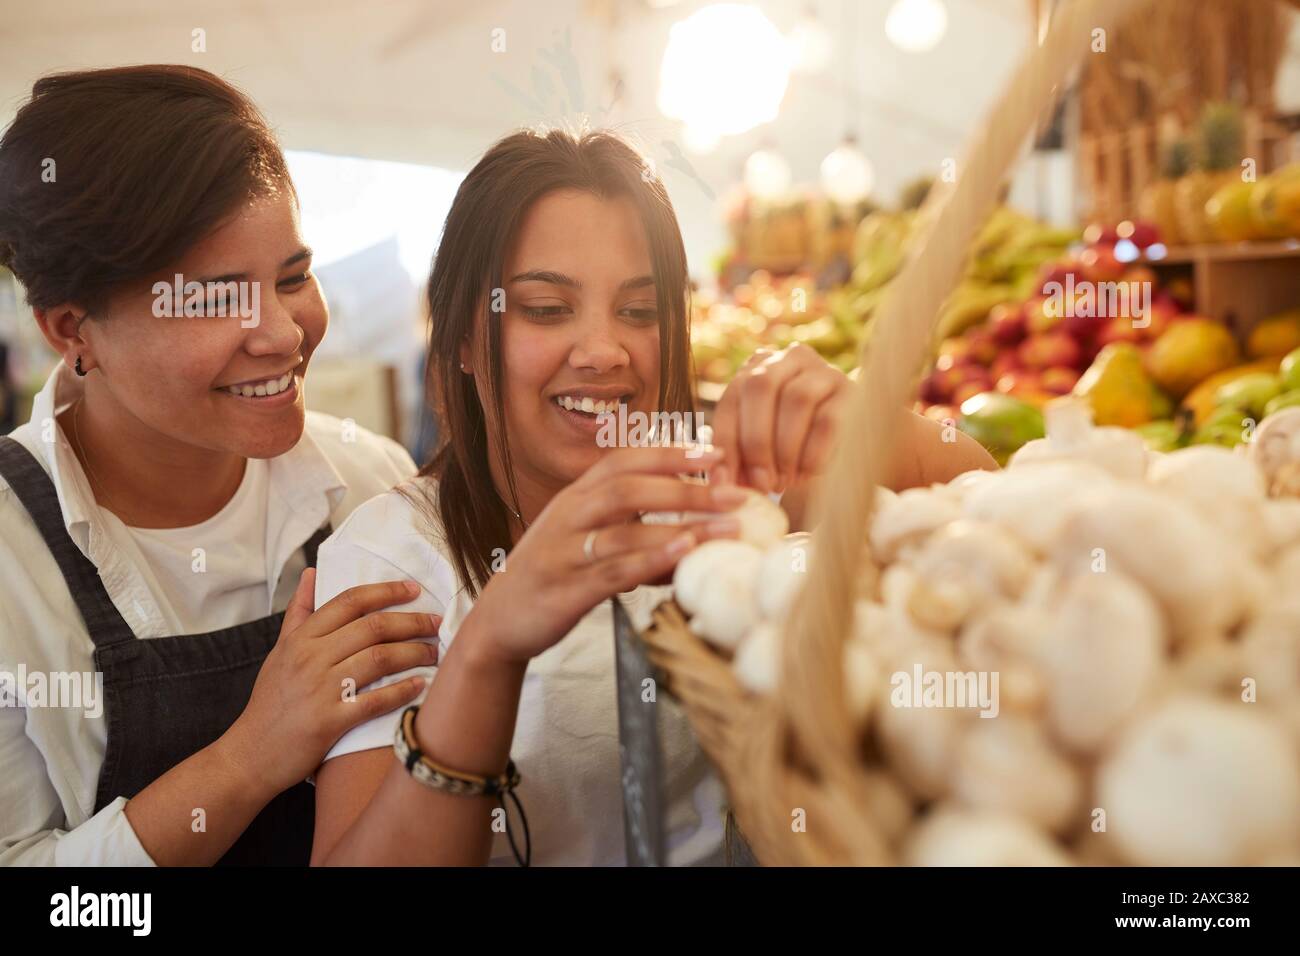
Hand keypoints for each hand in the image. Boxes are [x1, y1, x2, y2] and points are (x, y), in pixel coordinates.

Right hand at [228, 570, 441, 791]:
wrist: (251, 754)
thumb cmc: (271, 701)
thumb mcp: (279, 651)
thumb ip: (299, 611)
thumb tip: (311, 573)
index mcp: (300, 638)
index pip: (349, 602)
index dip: (386, 591)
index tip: (413, 590)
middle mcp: (310, 658)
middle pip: (372, 627)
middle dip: (412, 621)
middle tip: (435, 622)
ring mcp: (319, 690)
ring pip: (379, 658)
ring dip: (414, 653)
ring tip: (434, 652)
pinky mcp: (328, 722)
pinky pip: (375, 701)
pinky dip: (402, 691)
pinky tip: (421, 685)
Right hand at [471, 444, 745, 664]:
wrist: (500, 619)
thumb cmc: (555, 573)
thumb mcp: (587, 537)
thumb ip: (631, 526)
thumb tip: (692, 526)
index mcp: (575, 496)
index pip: (624, 461)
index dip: (670, 453)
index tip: (717, 453)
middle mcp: (568, 516)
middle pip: (629, 488)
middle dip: (687, 488)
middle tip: (736, 493)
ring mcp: (564, 552)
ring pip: (625, 530)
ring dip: (681, 526)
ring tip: (728, 528)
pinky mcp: (565, 589)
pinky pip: (612, 572)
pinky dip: (650, 562)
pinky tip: (683, 555)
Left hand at [709, 342, 850, 492]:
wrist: (845, 453)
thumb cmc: (792, 452)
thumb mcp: (761, 450)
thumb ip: (739, 459)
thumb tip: (722, 484)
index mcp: (757, 367)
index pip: (731, 398)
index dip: (725, 442)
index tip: (724, 482)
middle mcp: (789, 358)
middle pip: (761, 386)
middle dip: (756, 441)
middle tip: (760, 482)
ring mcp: (824, 370)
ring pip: (796, 399)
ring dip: (785, 449)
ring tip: (784, 481)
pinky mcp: (852, 391)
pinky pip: (828, 419)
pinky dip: (812, 452)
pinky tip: (807, 474)